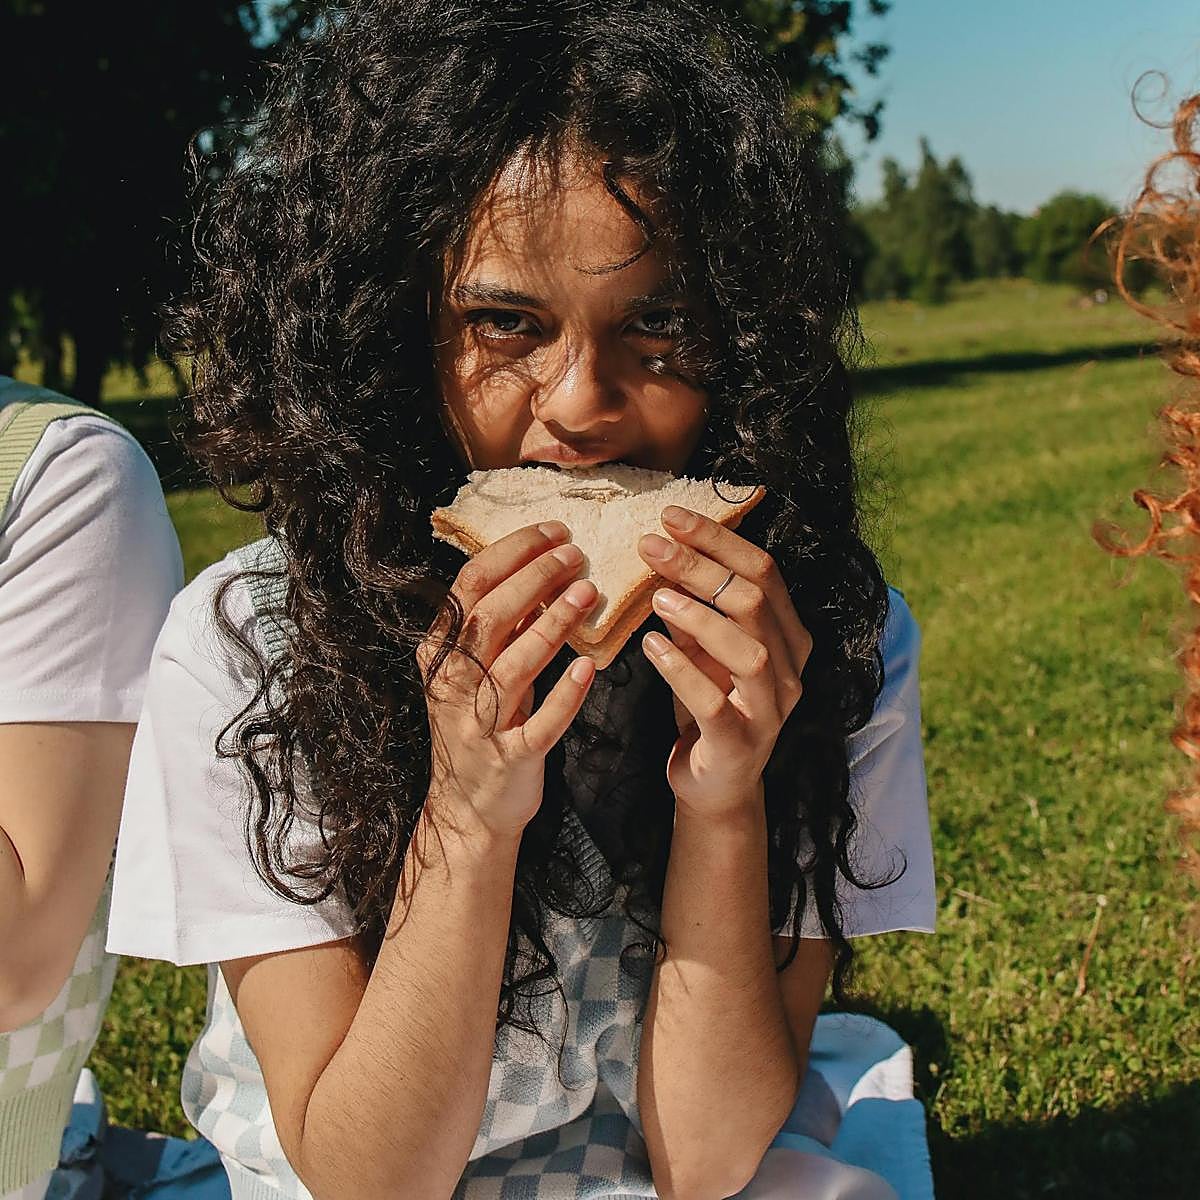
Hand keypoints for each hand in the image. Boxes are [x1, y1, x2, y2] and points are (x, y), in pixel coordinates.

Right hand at [418, 522, 597, 839]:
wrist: (469, 809)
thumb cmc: (481, 726)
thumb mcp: (479, 670)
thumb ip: (503, 626)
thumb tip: (541, 571)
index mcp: (441, 652)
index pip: (470, 586)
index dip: (513, 553)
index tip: (554, 533)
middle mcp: (453, 683)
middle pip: (490, 617)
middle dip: (534, 578)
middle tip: (574, 554)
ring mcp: (479, 723)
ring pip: (514, 665)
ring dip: (551, 625)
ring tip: (586, 592)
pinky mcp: (510, 758)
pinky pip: (539, 725)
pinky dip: (564, 697)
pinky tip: (588, 669)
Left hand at [636, 505, 812, 820]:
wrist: (715, 784)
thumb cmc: (709, 706)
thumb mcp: (703, 649)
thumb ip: (695, 608)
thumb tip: (665, 552)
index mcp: (788, 636)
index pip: (764, 571)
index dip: (718, 539)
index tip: (671, 517)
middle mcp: (790, 668)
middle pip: (755, 601)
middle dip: (701, 566)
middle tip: (650, 546)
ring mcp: (770, 709)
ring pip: (747, 650)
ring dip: (698, 617)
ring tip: (655, 597)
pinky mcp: (740, 744)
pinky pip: (713, 702)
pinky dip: (680, 670)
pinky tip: (652, 647)